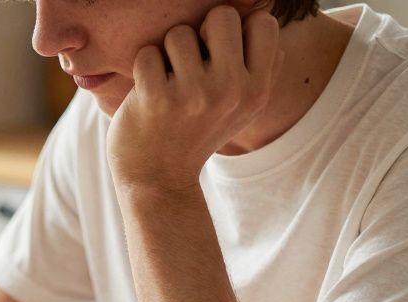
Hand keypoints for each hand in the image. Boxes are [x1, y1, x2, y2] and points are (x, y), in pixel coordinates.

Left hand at [106, 5, 281, 192]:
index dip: (237, 30)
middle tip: (189, 64)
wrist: (158, 180)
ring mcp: (193, 95)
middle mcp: (231, 91)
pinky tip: (148, 94)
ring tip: (168, 84)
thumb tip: (264, 24)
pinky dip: (143, 69)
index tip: (219, 53)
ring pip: (179, 33)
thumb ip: (260, 69)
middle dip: (200, 33)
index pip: (264, 23)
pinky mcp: (156, 99)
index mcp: (257, 91)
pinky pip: (147, 54)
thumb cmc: (197, 135)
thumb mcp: (242, 111)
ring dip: (167, 54)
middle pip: (221, 15)